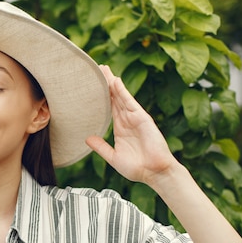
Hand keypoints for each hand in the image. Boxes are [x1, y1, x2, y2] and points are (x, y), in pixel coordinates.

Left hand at [85, 65, 177, 185]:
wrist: (154, 173)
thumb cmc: (137, 168)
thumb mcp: (113, 157)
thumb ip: (101, 147)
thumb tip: (87, 139)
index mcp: (120, 129)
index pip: (109, 108)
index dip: (101, 97)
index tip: (92, 86)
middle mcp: (127, 121)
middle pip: (114, 98)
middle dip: (106, 84)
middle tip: (97, 69)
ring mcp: (135, 118)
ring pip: (121, 97)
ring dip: (112, 83)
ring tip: (104, 70)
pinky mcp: (142, 118)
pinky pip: (130, 102)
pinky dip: (122, 91)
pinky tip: (115, 81)